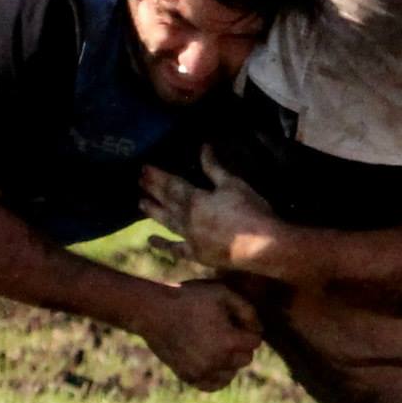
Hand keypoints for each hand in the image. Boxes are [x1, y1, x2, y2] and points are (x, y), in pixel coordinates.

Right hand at [136, 278, 260, 389]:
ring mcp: (202, 372)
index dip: (248, 327)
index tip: (234, 318)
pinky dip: (217, 376)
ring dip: (230, 361)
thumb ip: (247, 309)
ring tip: (216, 343)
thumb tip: (259, 329)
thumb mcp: (222, 293)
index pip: (255, 341)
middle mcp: (217, 361)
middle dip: (240, 344)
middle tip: (224, 328)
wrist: (153, 311)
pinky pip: (213, 385)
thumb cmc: (189, 298)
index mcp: (229, 341)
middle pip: (245, 359)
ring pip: (231, 373)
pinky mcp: (189, 377)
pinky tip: (213, 361)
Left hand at [139, 146, 283, 270]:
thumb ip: (213, 168)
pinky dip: (164, 246)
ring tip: (140, 203)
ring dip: (154, 212)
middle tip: (138, 181)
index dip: (157, 176)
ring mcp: (190, 239)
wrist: (262, 247)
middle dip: (152, 190)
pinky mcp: (197, 255)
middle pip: (166, 202)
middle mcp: (186, 219)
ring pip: (167, 223)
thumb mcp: (232, 184)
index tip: (144, 168)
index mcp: (194, 200)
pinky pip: (176, 250)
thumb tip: (203, 147)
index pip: (171, 184)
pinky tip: (152, 241)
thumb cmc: (249, 211)